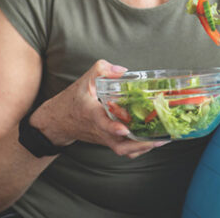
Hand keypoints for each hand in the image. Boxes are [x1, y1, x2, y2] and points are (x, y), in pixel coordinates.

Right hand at [30, 59, 167, 158]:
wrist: (58, 121)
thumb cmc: (72, 100)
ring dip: (142, 148)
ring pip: (123, 150)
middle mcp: (98, 130)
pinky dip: (137, 149)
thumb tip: (123, 71)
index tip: (124, 129)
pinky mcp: (107, 142)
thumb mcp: (84, 80)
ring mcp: (103, 138)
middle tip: (158, 138)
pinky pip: (123, 150)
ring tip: (161, 139)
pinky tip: (151, 141)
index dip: (112, 128)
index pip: (102, 123)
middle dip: (139, 144)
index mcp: (91, 113)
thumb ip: (102, 70)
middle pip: (118, 144)